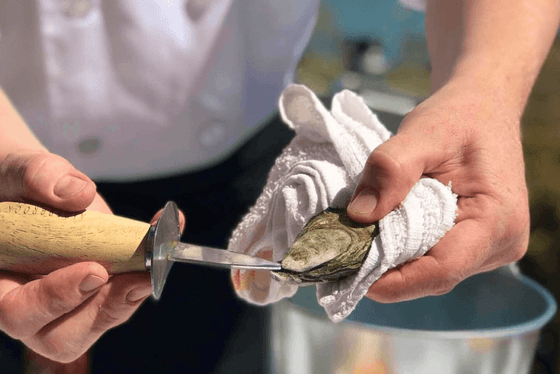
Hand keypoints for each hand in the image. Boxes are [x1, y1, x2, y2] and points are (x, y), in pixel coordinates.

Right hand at [0, 150, 151, 362]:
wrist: (35, 185)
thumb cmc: (17, 184)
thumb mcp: (19, 170)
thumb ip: (37, 176)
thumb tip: (78, 193)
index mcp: (0, 283)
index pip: (17, 311)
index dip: (55, 299)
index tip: (94, 271)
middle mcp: (32, 303)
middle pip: (62, 336)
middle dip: (104, 310)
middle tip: (136, 280)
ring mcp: (71, 300)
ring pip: (100, 319)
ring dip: (132, 295)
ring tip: (156, 260)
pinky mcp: (102, 287)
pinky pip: (126, 291)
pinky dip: (150, 266)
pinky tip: (168, 232)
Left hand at [347, 81, 529, 302]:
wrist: (483, 107)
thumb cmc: (459, 117)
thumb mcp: (422, 133)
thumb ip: (391, 170)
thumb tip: (358, 215)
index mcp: (497, 220)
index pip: (442, 270)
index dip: (394, 281)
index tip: (351, 272)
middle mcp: (500, 243)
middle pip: (434, 274)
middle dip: (386, 270)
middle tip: (343, 253)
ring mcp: (490, 247)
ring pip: (432, 269)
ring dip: (393, 259)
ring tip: (358, 240)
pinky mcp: (475, 243)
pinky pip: (435, 256)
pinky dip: (404, 249)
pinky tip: (380, 233)